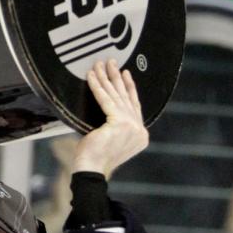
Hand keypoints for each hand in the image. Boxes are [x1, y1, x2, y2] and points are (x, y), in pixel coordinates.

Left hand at [71, 59, 148, 178]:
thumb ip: (117, 126)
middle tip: (112, 62)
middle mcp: (139, 130)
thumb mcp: (113, 139)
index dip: (129, 87)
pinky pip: (105, 100)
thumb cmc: (97, 157)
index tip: (125, 74)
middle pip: (125, 97)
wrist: (92, 169)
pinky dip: (97, 86)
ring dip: (106, 78)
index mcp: (141, 135)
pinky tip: (91, 76)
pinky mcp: (119, 123)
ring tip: (100, 65)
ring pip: (115, 96)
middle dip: (117, 78)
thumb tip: (111, 110)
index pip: (134, 105)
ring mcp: (131, 126)